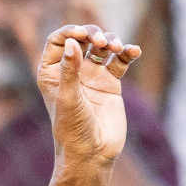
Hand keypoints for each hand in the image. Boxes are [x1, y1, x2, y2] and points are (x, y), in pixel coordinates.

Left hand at [38, 24, 140, 163]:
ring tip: (119, 48)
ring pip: (103, 47)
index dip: (70, 32)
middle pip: (83, 39)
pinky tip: (133, 52)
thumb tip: (72, 42)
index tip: (82, 34)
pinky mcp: (111, 83)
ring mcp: (92, 75)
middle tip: (102, 42)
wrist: (93, 153)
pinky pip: (120, 61)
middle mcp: (71, 71)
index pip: (58, 41)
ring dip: (112, 41)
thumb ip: (69, 70)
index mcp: (52, 72)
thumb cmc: (73, 129)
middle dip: (94, 34)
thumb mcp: (68, 98)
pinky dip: (128, 53)